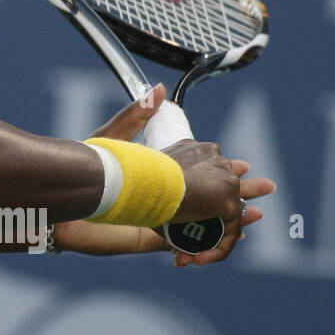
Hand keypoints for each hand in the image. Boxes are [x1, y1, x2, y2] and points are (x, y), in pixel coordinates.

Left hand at [64, 85, 274, 265]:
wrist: (69, 200)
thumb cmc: (87, 169)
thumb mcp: (115, 138)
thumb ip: (136, 115)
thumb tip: (156, 89)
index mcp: (158, 175)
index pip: (199, 174)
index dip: (225, 170)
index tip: (245, 165)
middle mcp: (164, 199)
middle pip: (211, 201)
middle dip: (240, 196)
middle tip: (265, 189)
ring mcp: (161, 219)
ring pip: (206, 225)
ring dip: (232, 222)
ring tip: (255, 214)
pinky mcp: (153, 239)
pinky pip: (188, 244)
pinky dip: (208, 244)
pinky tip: (223, 238)